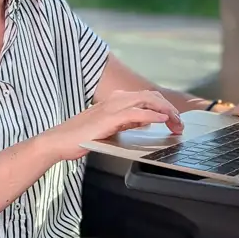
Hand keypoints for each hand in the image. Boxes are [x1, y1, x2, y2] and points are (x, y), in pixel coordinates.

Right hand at [42, 90, 183, 161]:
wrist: (58, 141)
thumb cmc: (80, 137)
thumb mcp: (110, 127)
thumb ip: (127, 122)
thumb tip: (147, 120)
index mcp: (115, 100)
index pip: (146, 97)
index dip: (164, 106)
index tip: (174, 120)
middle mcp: (115, 99)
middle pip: (151, 95)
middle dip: (169, 108)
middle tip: (180, 124)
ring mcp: (111, 107)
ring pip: (147, 100)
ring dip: (165, 110)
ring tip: (176, 123)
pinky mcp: (108, 118)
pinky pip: (136, 112)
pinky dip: (152, 114)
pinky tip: (162, 120)